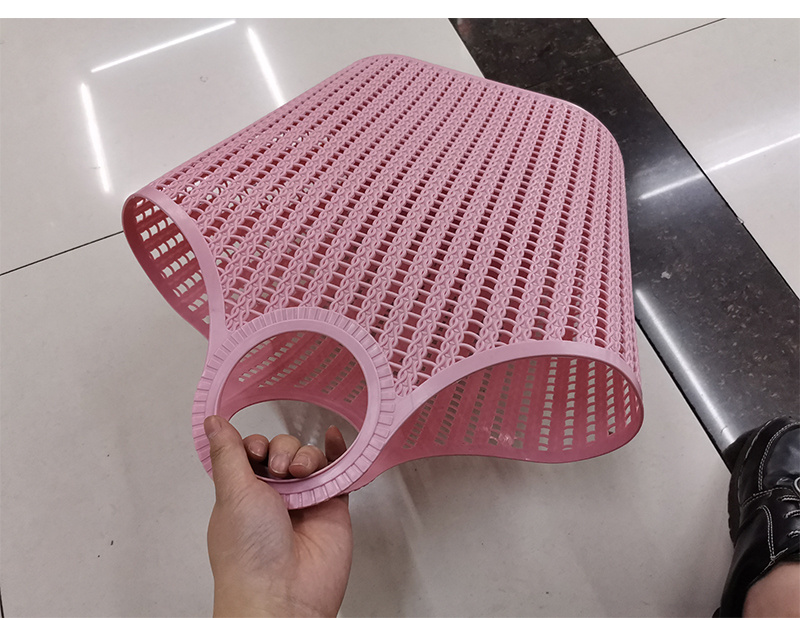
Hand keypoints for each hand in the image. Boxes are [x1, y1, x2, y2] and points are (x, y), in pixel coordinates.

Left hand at [204, 415, 352, 616]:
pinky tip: (334, 437)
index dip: (254, 444)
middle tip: (279, 468)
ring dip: (306, 455)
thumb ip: (228, 453)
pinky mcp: (332, 507)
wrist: (283, 593)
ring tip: (301, 474)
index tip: (255, 450)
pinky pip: (338, 471)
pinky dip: (337, 452)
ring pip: (310, 457)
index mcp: (243, 494)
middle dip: (282, 450)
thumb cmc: (248, 554)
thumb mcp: (232, 493)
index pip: (251, 452)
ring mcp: (304, 501)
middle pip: (283, 450)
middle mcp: (274, 497)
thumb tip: (213, 423)